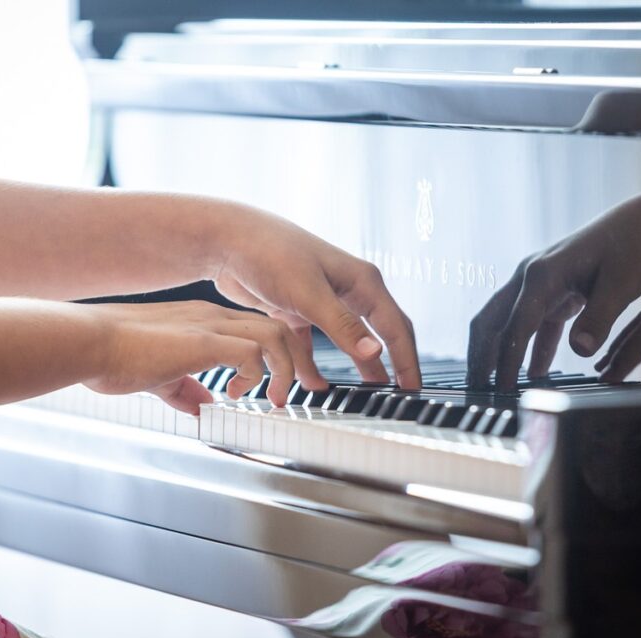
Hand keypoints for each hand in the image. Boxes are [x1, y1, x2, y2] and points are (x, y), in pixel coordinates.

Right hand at [84, 301, 304, 413]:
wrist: (88, 343)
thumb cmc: (112, 356)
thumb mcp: (158, 376)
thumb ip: (183, 389)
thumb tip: (201, 405)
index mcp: (204, 320)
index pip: (258, 328)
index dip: (277, 355)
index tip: (279, 383)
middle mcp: (213, 317)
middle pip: (278, 327)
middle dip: (297, 361)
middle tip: (296, 391)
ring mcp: (210, 326)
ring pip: (274, 335)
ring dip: (284, 369)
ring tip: (276, 397)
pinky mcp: (202, 342)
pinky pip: (253, 352)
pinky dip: (258, 375)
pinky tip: (239, 393)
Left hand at [212, 206, 420, 388]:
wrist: (227, 239)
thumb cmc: (269, 253)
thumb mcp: (309, 293)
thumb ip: (342, 326)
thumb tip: (375, 353)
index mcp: (361, 281)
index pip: (395, 327)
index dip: (407, 361)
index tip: (413, 389)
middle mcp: (347, 289)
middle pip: (379, 333)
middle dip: (389, 365)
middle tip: (398, 395)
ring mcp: (323, 299)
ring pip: (347, 340)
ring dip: (354, 367)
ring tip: (362, 396)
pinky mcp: (297, 309)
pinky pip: (313, 343)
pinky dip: (313, 363)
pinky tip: (312, 384)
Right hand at [468, 192, 640, 391]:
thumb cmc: (633, 247)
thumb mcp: (622, 283)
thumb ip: (600, 317)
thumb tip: (580, 351)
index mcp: (542, 274)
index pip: (516, 324)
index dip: (507, 358)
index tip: (502, 387)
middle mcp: (530, 278)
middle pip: (491, 320)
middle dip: (481, 354)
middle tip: (476, 387)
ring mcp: (536, 285)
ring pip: (505, 323)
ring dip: (498, 352)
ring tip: (494, 385)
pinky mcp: (550, 293)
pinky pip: (532, 325)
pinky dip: (529, 349)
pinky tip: (535, 373)